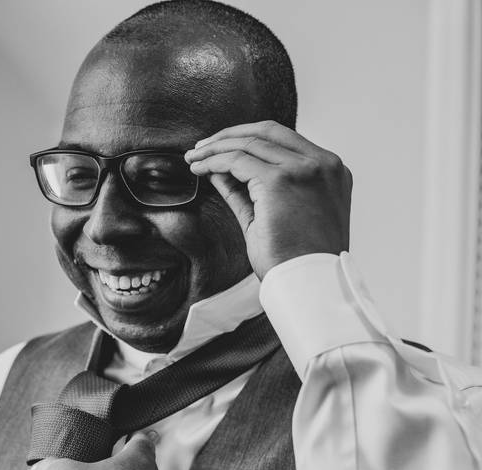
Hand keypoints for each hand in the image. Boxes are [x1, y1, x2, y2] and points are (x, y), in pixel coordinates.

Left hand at [184, 120, 351, 278]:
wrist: (309, 285)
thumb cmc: (296, 260)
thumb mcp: (274, 215)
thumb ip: (249, 189)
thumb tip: (220, 170)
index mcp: (329, 170)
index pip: (284, 139)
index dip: (248, 138)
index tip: (221, 147)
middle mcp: (322, 164)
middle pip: (267, 131)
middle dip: (228, 136)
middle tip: (201, 148)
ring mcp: (304, 169)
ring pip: (249, 143)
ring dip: (215, 148)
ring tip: (193, 158)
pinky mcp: (281, 180)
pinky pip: (237, 160)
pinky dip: (214, 161)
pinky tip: (199, 169)